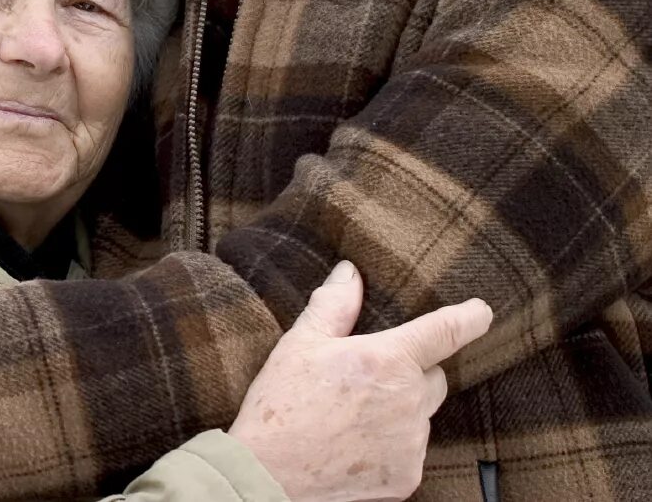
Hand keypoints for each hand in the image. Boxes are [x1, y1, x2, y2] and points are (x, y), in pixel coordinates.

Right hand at [229, 261, 492, 501]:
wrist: (269, 476)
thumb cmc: (279, 405)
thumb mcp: (299, 345)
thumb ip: (333, 306)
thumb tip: (350, 273)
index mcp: (386, 360)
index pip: (444, 332)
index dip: (469, 318)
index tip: (482, 311)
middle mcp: (409, 401)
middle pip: (433, 378)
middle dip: (411, 373)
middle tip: (367, 379)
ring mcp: (411, 444)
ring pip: (420, 417)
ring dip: (399, 411)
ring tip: (351, 417)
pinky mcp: (407, 477)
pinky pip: (410, 452)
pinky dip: (390, 446)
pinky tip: (354, 445)